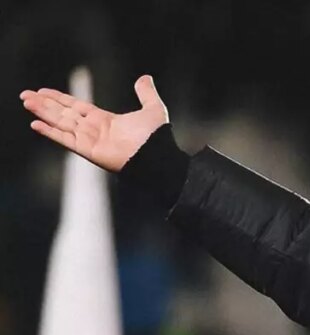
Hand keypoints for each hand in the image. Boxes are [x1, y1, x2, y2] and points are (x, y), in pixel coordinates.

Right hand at [20, 75, 168, 171]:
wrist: (157, 155)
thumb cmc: (156, 137)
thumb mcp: (153, 109)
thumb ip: (146, 93)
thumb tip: (145, 77)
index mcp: (106, 121)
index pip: (77, 107)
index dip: (60, 99)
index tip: (43, 92)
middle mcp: (95, 130)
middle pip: (64, 114)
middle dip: (45, 104)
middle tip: (25, 95)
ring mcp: (90, 140)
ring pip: (61, 123)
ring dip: (43, 112)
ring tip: (26, 102)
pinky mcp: (88, 151)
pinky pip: (65, 140)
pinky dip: (50, 132)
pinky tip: (35, 124)